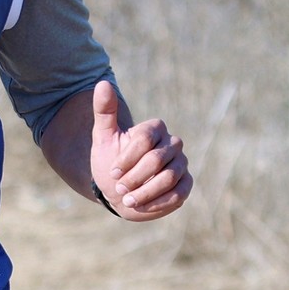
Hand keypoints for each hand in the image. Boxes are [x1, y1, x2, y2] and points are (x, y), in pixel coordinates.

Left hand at [86, 80, 191, 220]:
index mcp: (155, 129)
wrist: (117, 189)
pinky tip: (141, 206)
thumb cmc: (110, 161)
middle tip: (118, 188)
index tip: (113, 171)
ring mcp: (181, 164)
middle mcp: (172, 144)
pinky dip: (158, 202)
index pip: (145, 139)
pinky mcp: (185, 184)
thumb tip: (103, 83)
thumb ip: (104, 111)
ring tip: (126, 200)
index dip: (127, 158)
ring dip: (145, 192)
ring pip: (169, 177)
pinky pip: (178, 193)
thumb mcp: (103, 136)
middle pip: (157, 159)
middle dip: (135, 177)